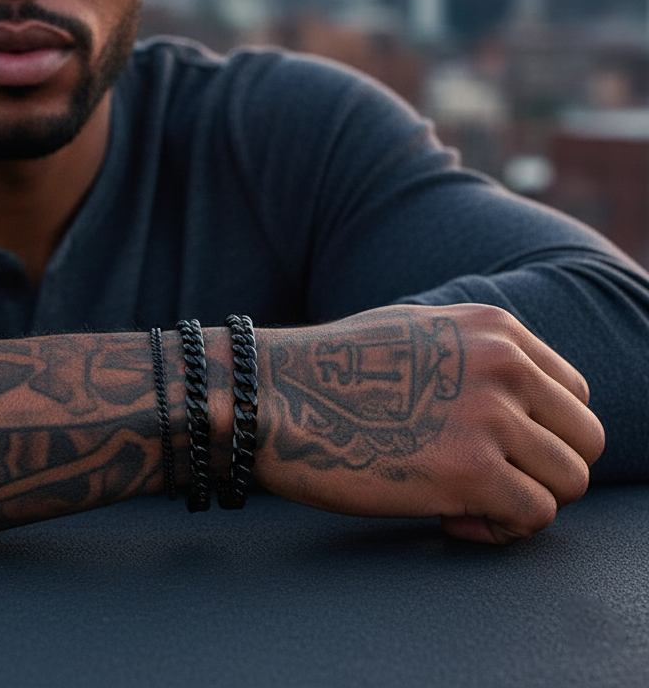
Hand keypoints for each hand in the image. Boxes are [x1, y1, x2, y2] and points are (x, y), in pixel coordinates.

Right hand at [252, 304, 604, 541]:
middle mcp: (505, 365)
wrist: (273, 394)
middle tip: (490, 482)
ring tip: (470, 504)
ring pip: (570, 482)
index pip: (574, 393)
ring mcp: (491, 417)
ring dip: (524, 502)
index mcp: (495, 328)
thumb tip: (518, 400)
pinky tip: (451, 520)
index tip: (498, 449)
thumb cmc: (330, 370)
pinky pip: (533, 517)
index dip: (542, 432)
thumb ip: (475, 354)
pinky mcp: (472, 471)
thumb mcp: (417, 331)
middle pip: (585, 439)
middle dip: (544, 469)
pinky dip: (500, 530)